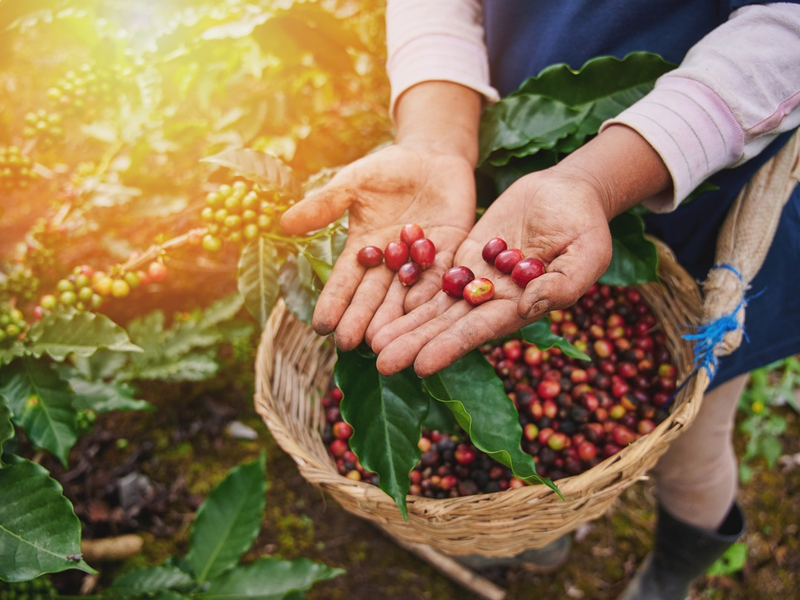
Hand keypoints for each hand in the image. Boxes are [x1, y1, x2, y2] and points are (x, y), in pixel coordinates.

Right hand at [279, 143, 475, 350]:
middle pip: (374, 295)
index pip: (345, 281)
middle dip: (361, 319)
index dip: (334, 303)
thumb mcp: (353, 183)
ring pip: (405, 293)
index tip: (320, 326)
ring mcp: (421, 260)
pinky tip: (420, 311)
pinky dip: (431, 291)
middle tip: (350, 344)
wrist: (433, 155)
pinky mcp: (451, 251)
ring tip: (383, 340)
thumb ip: (324, 204)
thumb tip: (283, 223)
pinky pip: (440, 274)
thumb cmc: (387, 169)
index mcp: (364, 249)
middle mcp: (391, 262)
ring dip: (394, 317)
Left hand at [370, 170, 613, 376]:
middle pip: (447, 324)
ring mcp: (476, 278)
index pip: (479, 331)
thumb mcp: (587, 254)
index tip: (420, 365)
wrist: (568, 191)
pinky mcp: (464, 256)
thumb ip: (563, 284)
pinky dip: (410, 287)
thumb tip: (529, 307)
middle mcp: (493, 299)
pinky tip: (383, 301)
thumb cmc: (586, 224)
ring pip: (434, 304)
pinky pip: (433, 273)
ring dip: (404, 322)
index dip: (450, 347)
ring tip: (372, 341)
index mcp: (520, 307)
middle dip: (415, 343)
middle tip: (381, 361)